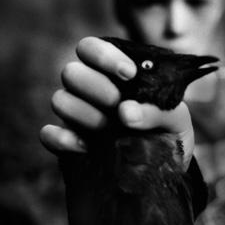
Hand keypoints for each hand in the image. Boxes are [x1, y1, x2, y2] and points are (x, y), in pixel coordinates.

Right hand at [39, 37, 194, 168]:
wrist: (162, 176)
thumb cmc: (168, 137)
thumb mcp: (177, 122)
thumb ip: (160, 110)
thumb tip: (125, 113)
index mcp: (112, 75)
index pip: (90, 48)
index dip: (103, 56)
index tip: (129, 74)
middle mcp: (89, 92)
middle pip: (70, 72)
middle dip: (96, 87)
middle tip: (118, 104)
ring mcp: (76, 118)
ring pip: (59, 100)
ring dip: (85, 114)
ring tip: (110, 130)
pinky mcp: (67, 146)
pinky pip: (48, 134)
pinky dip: (63, 139)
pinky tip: (87, 148)